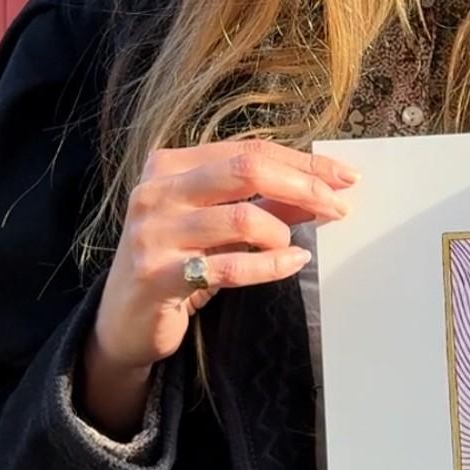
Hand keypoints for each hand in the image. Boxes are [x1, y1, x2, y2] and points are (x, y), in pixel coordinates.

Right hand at [93, 139, 357, 373]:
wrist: (124, 320)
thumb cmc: (178, 262)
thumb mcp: (221, 226)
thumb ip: (267, 205)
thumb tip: (324, 191)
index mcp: (169, 165)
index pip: (248, 149)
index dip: (303, 160)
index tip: (345, 176)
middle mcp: (156, 191)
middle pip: (246, 170)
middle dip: (303, 185)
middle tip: (339, 206)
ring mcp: (153, 232)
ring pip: (242, 218)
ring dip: (281, 233)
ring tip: (291, 247)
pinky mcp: (158, 274)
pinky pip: (230, 266)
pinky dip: (272, 265)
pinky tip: (292, 263)